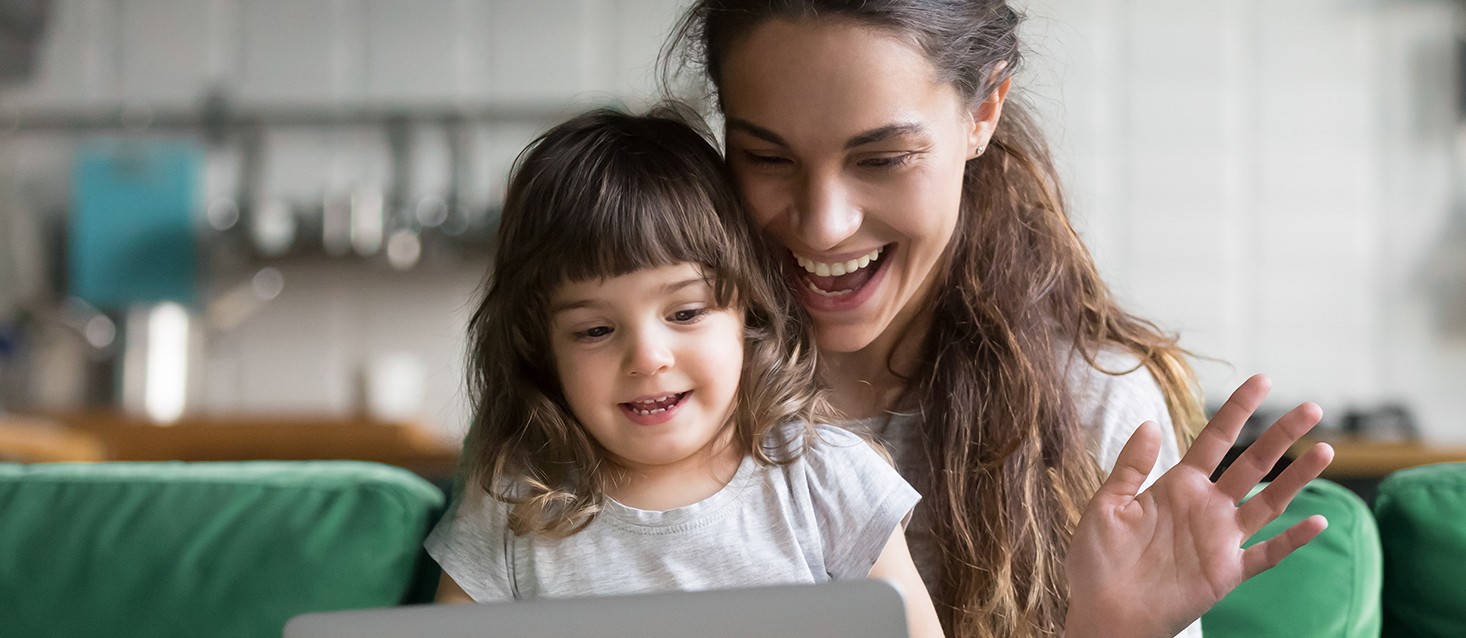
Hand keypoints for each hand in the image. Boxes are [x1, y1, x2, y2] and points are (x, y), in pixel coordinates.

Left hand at [1064, 375, 1334, 637]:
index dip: (1237, 410)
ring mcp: (1220, 540)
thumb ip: (1131, 466)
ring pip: (1269, 502)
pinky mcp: (1227, 573)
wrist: (1103, 614)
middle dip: (1281, 435)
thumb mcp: (1107, 505)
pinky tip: (1317, 522)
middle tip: (1312, 408)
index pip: (1215, 440)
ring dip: (1297, 478)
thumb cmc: (1098, 562)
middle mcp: (1206, 508)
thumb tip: (1149, 422)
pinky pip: (1267, 555)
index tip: (1262, 380)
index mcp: (1177, 486)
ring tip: (1327, 450)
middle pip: (1252, 464)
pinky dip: (1292, 541)